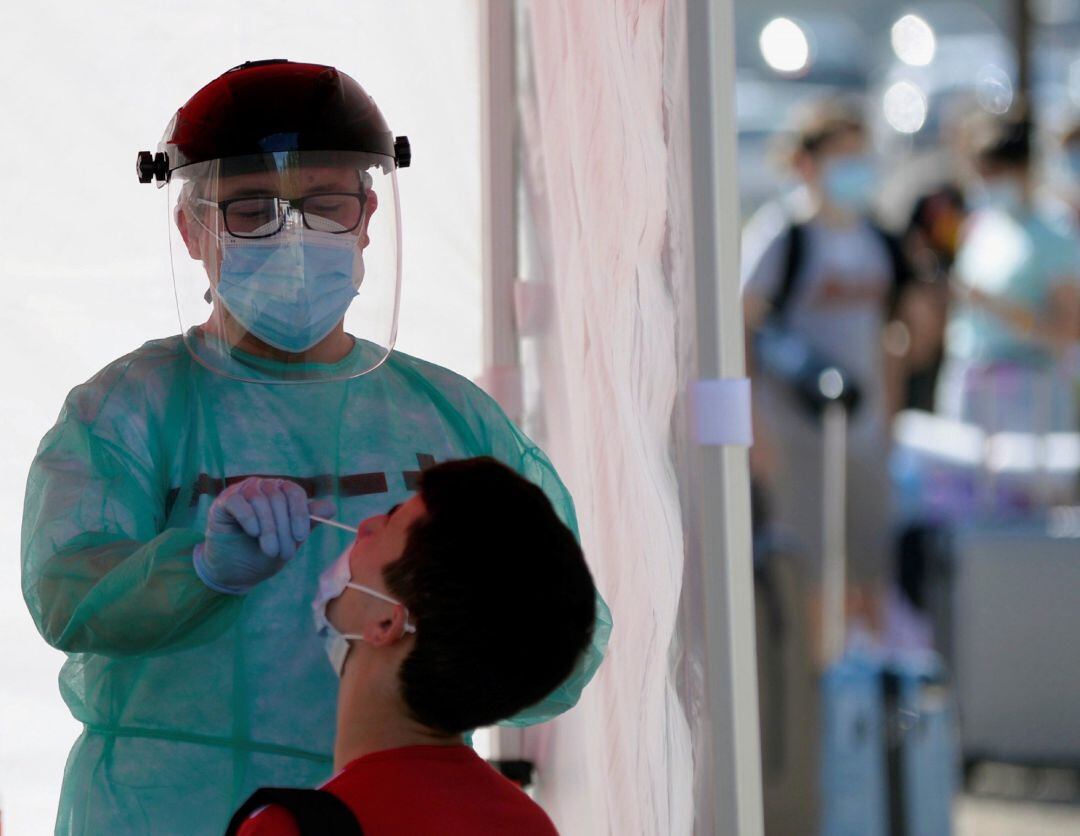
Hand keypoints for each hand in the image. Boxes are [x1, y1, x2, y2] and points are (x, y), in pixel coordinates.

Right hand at [194, 477, 334, 593]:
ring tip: (270, 550)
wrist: (235, 570)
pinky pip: (239, 502)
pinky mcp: (224, 501)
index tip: (301, 537)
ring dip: (268, 529)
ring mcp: (242, 491)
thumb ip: (308, 522)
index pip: (294, 492)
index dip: (299, 513)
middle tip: (284, 554)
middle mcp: (263, 487)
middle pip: (277, 498)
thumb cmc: (265, 553)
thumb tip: (331, 507)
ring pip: (259, 501)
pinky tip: (253, 533)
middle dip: (283, 529)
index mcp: (281, 492)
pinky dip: (248, 519)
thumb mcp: (290, 540)